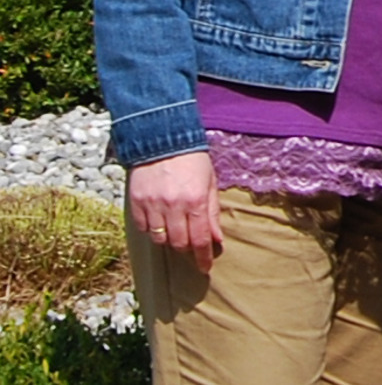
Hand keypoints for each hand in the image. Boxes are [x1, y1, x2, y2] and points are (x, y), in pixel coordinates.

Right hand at [127, 151, 222, 272]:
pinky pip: (144, 229)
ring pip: (160, 239)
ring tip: (176, 232)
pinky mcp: (136, 204)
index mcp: (196, 200)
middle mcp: (173, 206)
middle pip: (178, 243)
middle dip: (187, 249)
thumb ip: (212, 212)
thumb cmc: (192, 161)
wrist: (162, 140)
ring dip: (169, 241)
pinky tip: (160, 222)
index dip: (202, 258)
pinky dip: (153, 231)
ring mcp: (153, 205)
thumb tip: (217, 240)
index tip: (204, 268)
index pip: (199, 239)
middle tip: (191, 247)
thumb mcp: (210, 182)